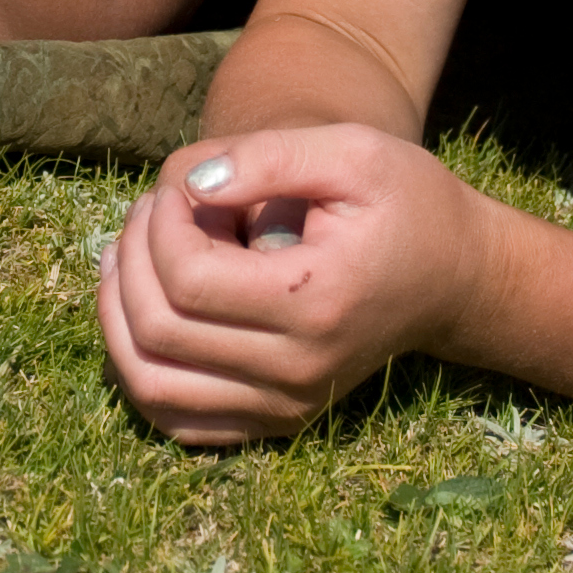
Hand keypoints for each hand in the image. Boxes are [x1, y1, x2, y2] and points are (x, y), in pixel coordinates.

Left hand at [96, 123, 492, 446]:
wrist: (456, 277)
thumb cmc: (407, 203)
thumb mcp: (353, 151)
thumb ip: (268, 156)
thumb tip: (187, 182)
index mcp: (316, 303)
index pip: (188, 279)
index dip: (160, 222)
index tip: (178, 183)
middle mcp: (299, 372)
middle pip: (159, 331)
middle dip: (132, 256)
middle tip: (150, 208)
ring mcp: (286, 407)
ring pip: (152, 386)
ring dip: (116, 317)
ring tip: (125, 256)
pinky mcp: (275, 421)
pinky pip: (176, 419)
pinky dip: (139, 369)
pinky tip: (138, 312)